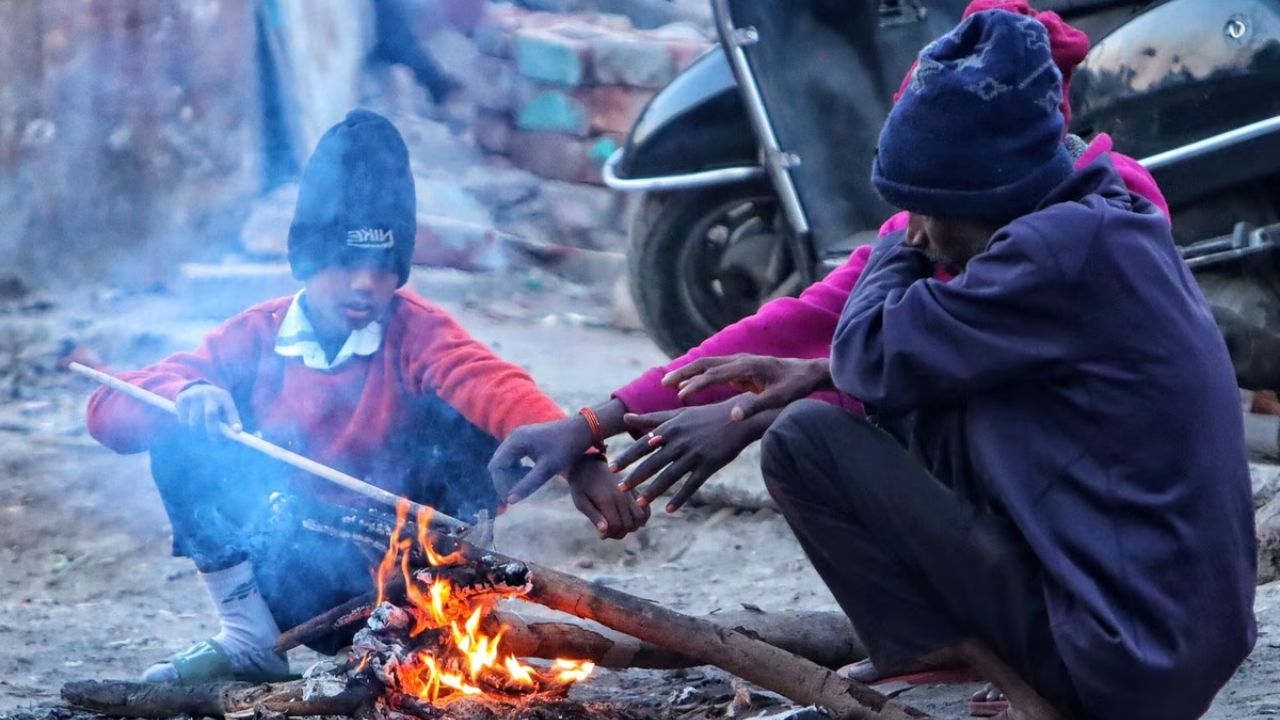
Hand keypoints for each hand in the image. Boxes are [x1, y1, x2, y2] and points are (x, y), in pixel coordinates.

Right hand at [174, 383, 241, 440]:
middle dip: (212, 430)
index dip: (234, 420)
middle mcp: (209, 393)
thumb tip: (236, 432)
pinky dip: (186, 425)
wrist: (196, 388)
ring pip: (194, 421)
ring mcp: (195, 394)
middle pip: (211, 414)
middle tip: (212, 439)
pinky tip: (189, 420)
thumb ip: (230, 419)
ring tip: (199, 429)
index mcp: (223, 395)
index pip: (230, 409)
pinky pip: (183, 419)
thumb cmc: (215, 403)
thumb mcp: (224, 407)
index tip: (236, 432)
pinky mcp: (182, 398)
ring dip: (197, 430)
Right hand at [488, 416, 593, 504]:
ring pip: (505, 461)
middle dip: (504, 482)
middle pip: (498, 464)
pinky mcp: (525, 439)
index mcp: (516, 441)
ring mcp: (518, 437)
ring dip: (511, 476)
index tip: (510, 500)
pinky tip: (529, 475)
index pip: (496, 466)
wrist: (582, 430)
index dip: (500, 485)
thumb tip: (509, 501)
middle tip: (515, 496)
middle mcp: (513, 436)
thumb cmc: (567, 448)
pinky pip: (513, 457)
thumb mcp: (548, 469)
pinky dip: (517, 469)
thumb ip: (527, 484)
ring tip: (524, 487)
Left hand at [567, 457, 649, 538]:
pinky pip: (645, 507)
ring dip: (631, 527)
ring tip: (619, 525)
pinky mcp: (634, 490)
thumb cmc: (581, 486)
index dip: (610, 534)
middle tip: (608, 531)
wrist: (588, 465)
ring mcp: (629, 493)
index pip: (617, 526)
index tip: (601, 535)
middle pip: (629, 525)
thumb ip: (594, 517)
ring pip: (640, 518)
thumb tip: (604, 533)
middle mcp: (622, 497)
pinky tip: (631, 520)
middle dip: (619, 533)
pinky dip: (643, 517)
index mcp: (607, 500)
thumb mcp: (581, 502)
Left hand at [611, 398, 778, 512]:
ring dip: (653, 491)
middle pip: (653, 463)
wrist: (738, 419)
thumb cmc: (704, 416)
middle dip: (635, 477)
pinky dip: (680, 498)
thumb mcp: (678, 414)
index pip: (643, 445)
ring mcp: (694, 455)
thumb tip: (626, 417)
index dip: (627, 457)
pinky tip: (669, 509)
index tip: (611, 468)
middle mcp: (680, 442)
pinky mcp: (708, 466)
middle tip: (619, 488)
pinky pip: (691, 485)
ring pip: (669, 477)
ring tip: (640, 504)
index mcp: (671, 428)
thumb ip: (650, 418)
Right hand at [662, 355, 831, 420]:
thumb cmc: (794, 388)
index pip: (716, 374)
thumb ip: (755, 406)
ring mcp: (739, 362)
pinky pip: (713, 370)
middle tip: (664, 383)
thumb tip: (733, 416)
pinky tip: (687, 386)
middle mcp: (740, 360)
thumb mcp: (777, 400)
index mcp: (748, 367)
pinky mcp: (739, 368)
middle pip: (705, 363)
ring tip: (668, 384)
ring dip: (687, 373)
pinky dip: (698, 376)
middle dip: (684, 373)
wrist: (807, 372)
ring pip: (707, 364)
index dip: (698, 384)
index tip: (682, 395)